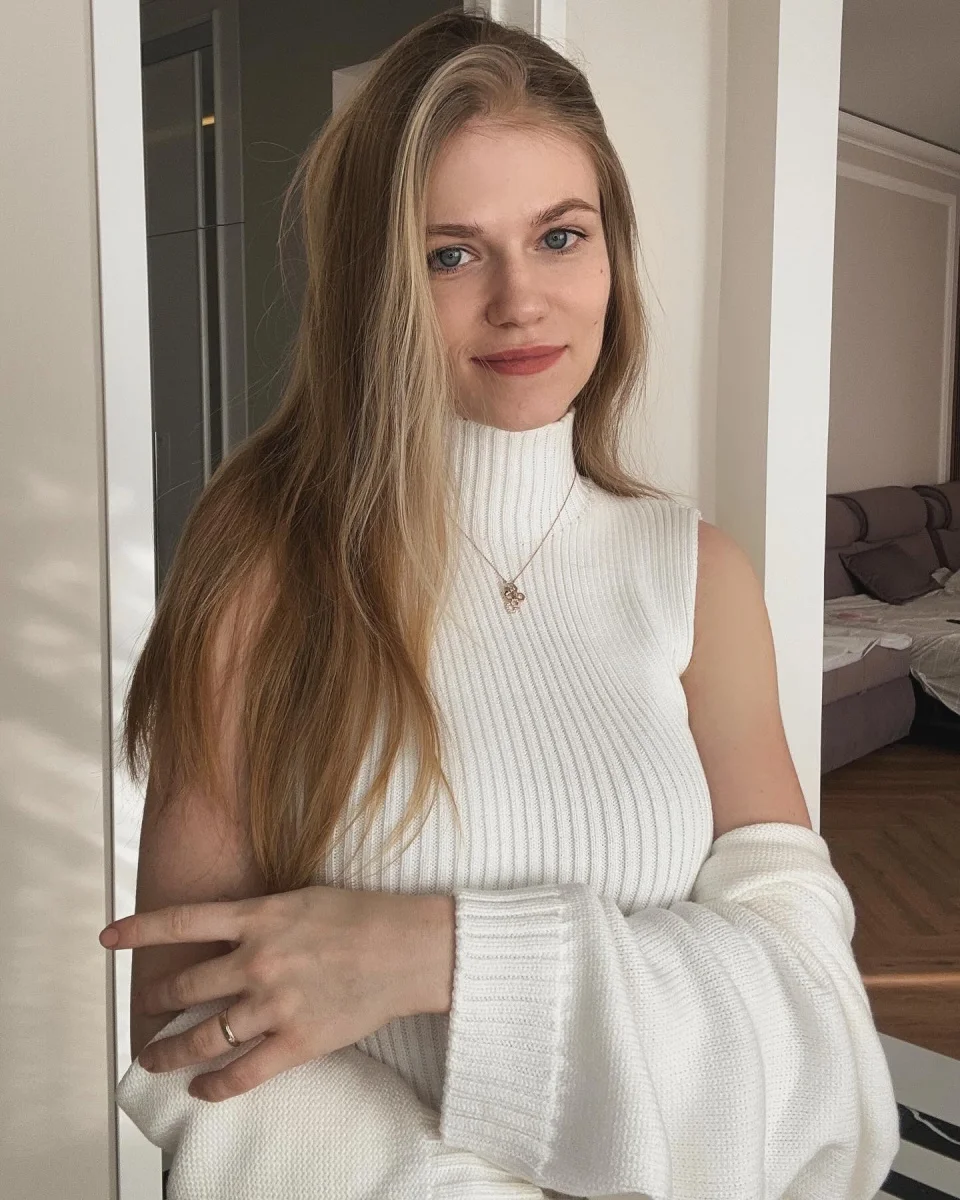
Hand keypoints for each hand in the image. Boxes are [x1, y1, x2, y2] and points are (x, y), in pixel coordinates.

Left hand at [99, 887, 453, 1101]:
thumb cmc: (362, 916)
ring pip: (202, 1037)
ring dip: (169, 1052)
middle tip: (146, 1011)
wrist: (409, 948)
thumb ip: (259, 917)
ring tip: (153, 1058)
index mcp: (259, 917)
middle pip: (184, 988)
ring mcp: (275, 1004)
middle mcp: (258, 960)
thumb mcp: (301, 898)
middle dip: (155, 1003)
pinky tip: (200, 1089)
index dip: (139, 930)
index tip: (108, 939)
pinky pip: (241, 1074)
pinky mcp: (297, 1041)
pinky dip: (213, 1086)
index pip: (182, 921)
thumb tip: (227, 933)